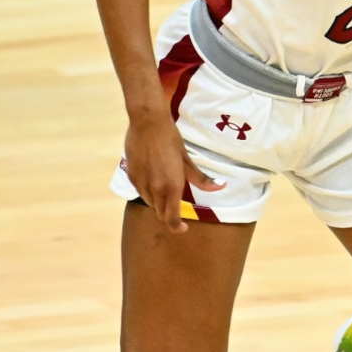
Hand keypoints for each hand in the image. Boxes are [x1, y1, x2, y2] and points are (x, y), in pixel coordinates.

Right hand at [123, 112, 223, 232]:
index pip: (171, 218)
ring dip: (159, 203)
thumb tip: (220, 187)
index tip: (183, 228)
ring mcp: (140, 183)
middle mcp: (154, 189)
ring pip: (150, 203)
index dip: (177, 228)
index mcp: (170, 187)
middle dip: (169, 215)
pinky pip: (140, 191)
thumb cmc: (170, 139)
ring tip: (167, 191)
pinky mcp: (130, 176)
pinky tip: (154, 179)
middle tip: (179, 209)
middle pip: (160, 213)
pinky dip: (148, 192)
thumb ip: (201, 178)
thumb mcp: (187, 159)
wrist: (147, 122)